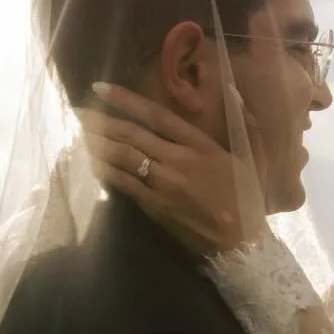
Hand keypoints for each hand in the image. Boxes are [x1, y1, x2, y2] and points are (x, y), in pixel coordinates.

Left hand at [76, 81, 270, 256]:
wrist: (242, 244)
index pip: (156, 114)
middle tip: (77, 112)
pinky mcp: (155, 206)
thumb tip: (235, 90)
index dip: (125, 99)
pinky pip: (124, 183)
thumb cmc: (249, 201)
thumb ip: (246, 124)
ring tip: (78, 133)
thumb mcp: (256, 158)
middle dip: (100, 121)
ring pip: (123, 156)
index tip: (100, 88)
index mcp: (201, 144)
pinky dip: (105, 171)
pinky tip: (90, 162)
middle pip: (131, 134)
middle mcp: (179, 159)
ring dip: (97, 143)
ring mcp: (165, 183)